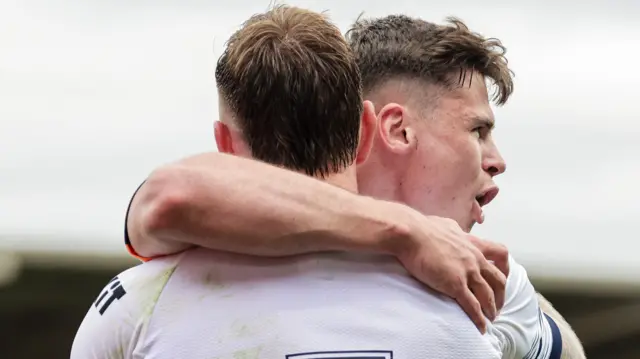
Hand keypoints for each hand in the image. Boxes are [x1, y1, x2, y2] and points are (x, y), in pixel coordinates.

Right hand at [390, 214, 508, 332]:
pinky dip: (479, 319)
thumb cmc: (422, 227)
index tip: (503, 277)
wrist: (411, 233)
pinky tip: (480, 328)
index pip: (500, 253)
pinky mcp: (455, 284)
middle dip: (501, 295)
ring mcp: (467, 272)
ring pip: (488, 295)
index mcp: (473, 243)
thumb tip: (453, 230)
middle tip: (496, 305)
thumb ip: (454, 230)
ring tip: (490, 319)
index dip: (504, 267)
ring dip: (491, 310)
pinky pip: (472, 306)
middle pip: (499, 280)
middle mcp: (474, 257)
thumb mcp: (446, 225)